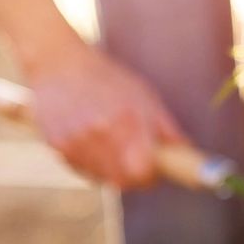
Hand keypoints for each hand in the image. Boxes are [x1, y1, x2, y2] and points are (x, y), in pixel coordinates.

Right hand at [26, 42, 187, 188]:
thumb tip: (186, 151)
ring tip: (115, 147)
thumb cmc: (108, 79)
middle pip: (123, 180)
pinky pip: (83, 170)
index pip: (142, 171)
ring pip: (103, 178)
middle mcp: (98, 132)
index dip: (152, 176)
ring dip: (114, 171)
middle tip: (140, 164)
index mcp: (125, 119)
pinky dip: (94, 165)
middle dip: (136, 177)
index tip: (156, 171)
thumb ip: (166, 128)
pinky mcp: (58, 145)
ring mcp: (75, 141)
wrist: (58, 63)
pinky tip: (95, 144)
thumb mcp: (144, 96)